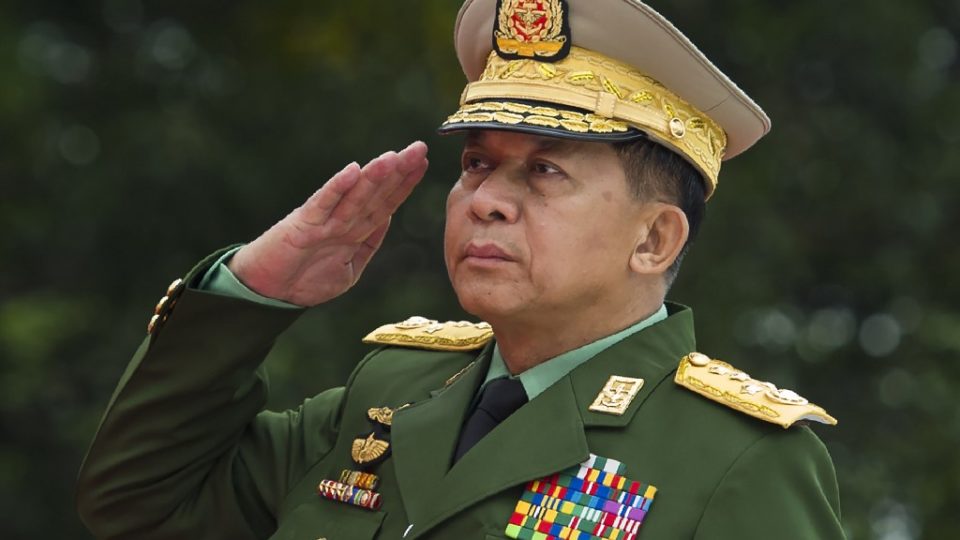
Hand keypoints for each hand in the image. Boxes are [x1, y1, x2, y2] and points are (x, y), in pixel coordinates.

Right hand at [228, 141, 428, 306]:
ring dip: (374, 177)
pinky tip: (353, 170)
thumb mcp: (349, 269)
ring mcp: (323, 221)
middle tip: (418, 148)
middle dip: (398, 172)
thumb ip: (368, 243)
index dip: (404, 183)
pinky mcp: (302, 225)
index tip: (422, 162)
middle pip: (375, 194)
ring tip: (393, 157)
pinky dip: (338, 188)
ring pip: (355, 196)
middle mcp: (342, 221)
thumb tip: (388, 217)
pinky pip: (323, 204)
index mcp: (354, 231)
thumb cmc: (304, 280)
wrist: (267, 292)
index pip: (385, 203)